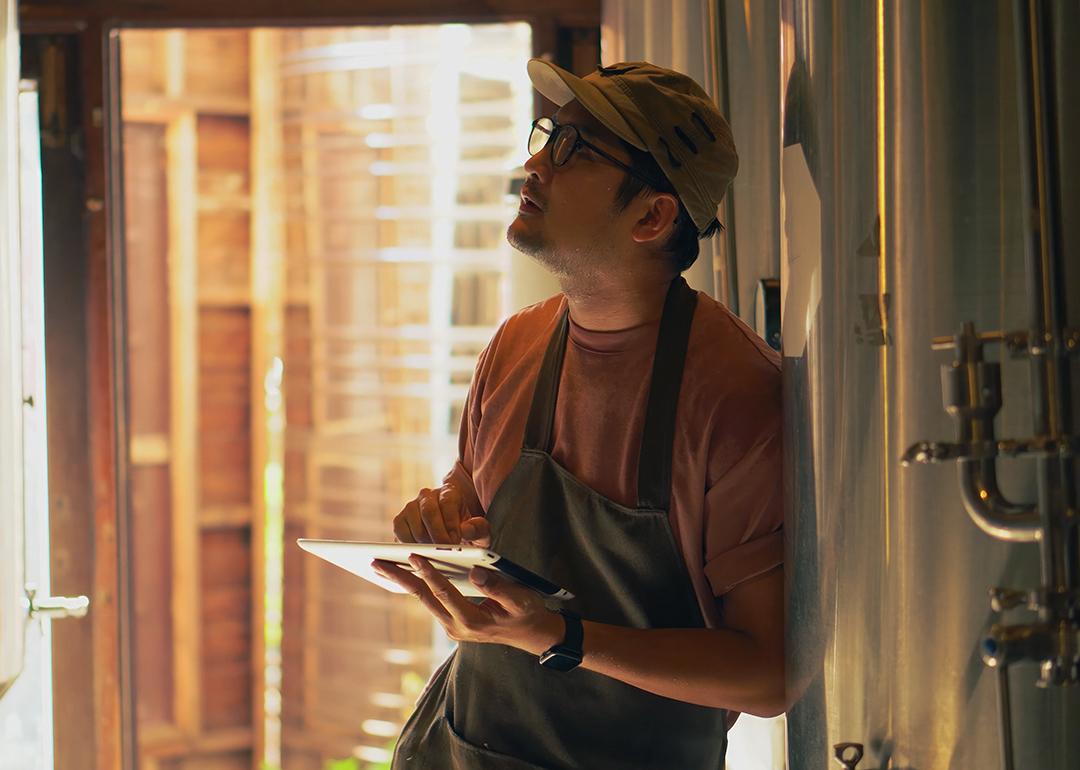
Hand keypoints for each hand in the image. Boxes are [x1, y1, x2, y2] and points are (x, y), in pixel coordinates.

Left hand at [372, 555, 562, 654]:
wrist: (530, 634)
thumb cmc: (527, 613)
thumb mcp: (520, 599)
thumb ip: (498, 587)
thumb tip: (475, 571)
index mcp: (472, 621)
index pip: (444, 592)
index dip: (429, 572)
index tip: (414, 554)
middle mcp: (456, 627)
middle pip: (423, 597)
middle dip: (400, 578)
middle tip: (376, 562)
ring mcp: (451, 627)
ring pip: (422, 599)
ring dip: (401, 581)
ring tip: (380, 565)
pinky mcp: (451, 622)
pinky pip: (429, 601)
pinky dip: (414, 586)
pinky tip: (400, 575)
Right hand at [392, 484, 490, 545]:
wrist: (449, 537)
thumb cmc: (466, 533)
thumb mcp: (479, 533)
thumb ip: (479, 530)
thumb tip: (466, 529)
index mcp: (449, 492)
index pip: (447, 503)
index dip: (451, 523)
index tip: (455, 541)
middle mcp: (427, 496)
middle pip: (428, 511)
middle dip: (436, 534)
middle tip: (444, 551)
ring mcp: (411, 507)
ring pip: (413, 523)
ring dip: (424, 542)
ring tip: (435, 555)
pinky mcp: (400, 520)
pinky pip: (400, 531)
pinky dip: (409, 544)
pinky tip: (421, 553)